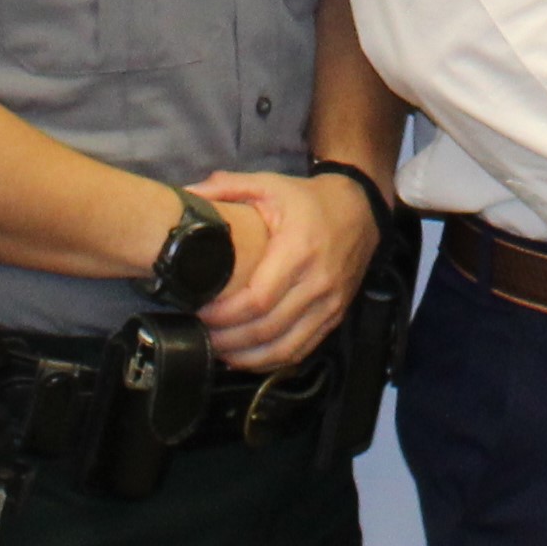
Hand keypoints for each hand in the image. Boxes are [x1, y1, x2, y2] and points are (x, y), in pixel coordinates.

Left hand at [194, 169, 374, 370]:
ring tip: (216, 350)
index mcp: (298, 251)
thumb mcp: (269, 185)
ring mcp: (329, 305)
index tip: (198, 310)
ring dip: (246, 356)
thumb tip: (186, 195)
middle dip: (227, 338)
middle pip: (266, 329)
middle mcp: (318, 283)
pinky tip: (245, 357)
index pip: (258, 299)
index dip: (224, 314)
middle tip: (198, 333)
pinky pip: (300, 351)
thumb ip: (227, 188)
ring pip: (283, 348)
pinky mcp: (334, 317)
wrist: (360, 211)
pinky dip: (270, 360)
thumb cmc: (309, 201)